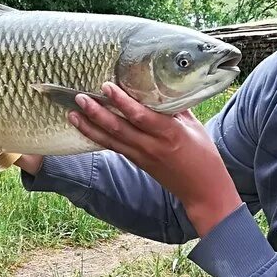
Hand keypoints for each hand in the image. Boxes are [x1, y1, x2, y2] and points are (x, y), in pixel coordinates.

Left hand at [69, 83, 241, 237]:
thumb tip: (161, 87)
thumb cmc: (204, 155)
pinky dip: (98, 138)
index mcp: (169, 133)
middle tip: (79, 97)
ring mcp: (143, 157)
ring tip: (72, 113)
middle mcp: (152, 146)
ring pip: (111, 140)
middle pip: (119, 128)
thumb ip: (176, 109)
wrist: (203, 190)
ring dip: (90, 127)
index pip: (140, 116)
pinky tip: (86, 128)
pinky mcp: (138, 163)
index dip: (122, 102)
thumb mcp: (194, 127)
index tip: (107, 86)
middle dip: (97, 113)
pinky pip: (114, 149)